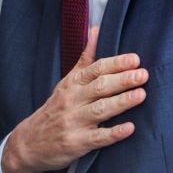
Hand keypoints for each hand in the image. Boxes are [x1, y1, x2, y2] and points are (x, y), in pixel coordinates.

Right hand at [2, 27, 146, 172]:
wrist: (30, 142)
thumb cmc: (56, 108)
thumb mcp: (68, 82)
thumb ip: (86, 58)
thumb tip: (97, 29)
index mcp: (73, 83)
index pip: (95, 69)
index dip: (115, 64)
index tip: (134, 59)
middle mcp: (72, 100)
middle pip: (99, 87)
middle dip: (122, 80)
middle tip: (143, 75)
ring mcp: (73, 122)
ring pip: (99, 110)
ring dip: (121, 102)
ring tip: (141, 95)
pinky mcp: (76, 143)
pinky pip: (97, 138)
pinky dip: (113, 133)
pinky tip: (130, 128)